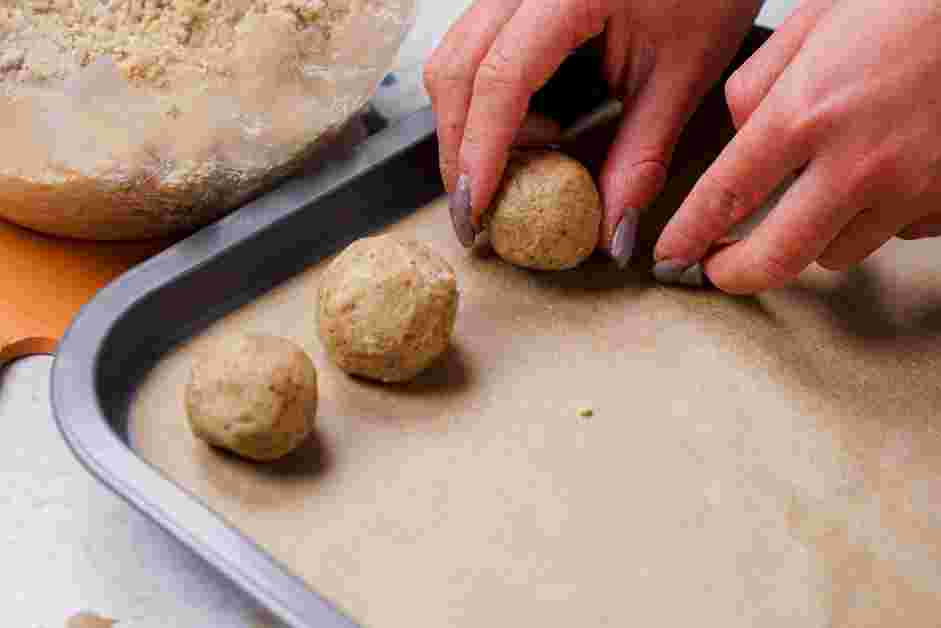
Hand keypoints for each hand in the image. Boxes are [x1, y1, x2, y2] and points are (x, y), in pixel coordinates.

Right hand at [424, 0, 762, 264]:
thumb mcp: (684, 74)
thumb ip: (642, 156)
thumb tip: (612, 230)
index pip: (500, 80)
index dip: (480, 152)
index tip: (474, 210)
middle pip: (455, 71)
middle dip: (459, 149)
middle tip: (477, 208)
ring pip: (454, 58)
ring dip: (469, 123)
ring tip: (521, 162)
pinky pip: (474, 48)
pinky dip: (484, 99)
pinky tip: (528, 125)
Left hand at [655, 0, 940, 292]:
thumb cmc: (913, 4)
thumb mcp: (817, 19)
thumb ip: (759, 82)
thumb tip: (735, 130)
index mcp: (807, 112)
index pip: (724, 196)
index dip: (688, 235)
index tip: (672, 254)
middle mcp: (856, 163)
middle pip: (776, 258)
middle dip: (736, 274)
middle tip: (720, 269)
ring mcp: (908, 189)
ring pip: (836, 252)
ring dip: (814, 236)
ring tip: (819, 194)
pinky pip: (894, 235)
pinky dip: (876, 219)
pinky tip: (881, 179)